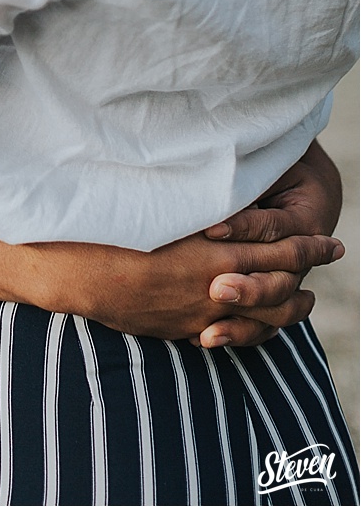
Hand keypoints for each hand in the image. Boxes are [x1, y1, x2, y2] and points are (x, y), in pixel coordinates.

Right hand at [38, 227, 340, 346]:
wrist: (74, 270)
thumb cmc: (111, 230)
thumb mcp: (163, 212)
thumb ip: (200, 209)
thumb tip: (225, 201)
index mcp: (216, 254)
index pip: (280, 251)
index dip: (308, 246)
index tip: (330, 239)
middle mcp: (216, 286)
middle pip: (282, 287)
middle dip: (308, 273)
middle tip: (328, 259)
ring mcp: (201, 313)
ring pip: (264, 319)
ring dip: (290, 308)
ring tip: (305, 299)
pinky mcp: (180, 328)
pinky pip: (230, 334)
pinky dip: (253, 328)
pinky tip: (256, 322)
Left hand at [197, 140, 341, 344]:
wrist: (296, 186)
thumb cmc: (268, 170)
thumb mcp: (260, 168)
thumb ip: (242, 179)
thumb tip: (208, 174)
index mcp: (305, 219)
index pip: (275, 228)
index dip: (244, 227)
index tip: (210, 230)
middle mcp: (299, 256)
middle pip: (281, 279)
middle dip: (249, 287)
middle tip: (215, 289)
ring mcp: (286, 280)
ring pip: (276, 310)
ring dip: (242, 322)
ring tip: (208, 334)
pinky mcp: (269, 296)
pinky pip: (260, 324)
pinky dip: (235, 332)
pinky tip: (202, 339)